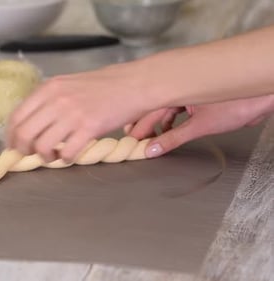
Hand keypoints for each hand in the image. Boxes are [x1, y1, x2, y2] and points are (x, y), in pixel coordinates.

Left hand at [6, 63, 152, 162]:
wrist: (134, 83)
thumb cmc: (103, 85)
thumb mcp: (68, 84)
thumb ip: (49, 100)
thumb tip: (31, 123)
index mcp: (48, 88)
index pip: (17, 116)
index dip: (11, 135)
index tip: (13, 145)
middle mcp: (56, 100)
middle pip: (24, 133)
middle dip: (23, 149)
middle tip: (30, 155)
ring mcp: (72, 114)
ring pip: (42, 146)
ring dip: (44, 156)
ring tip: (52, 156)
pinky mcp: (89, 128)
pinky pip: (66, 152)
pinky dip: (64, 159)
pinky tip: (69, 156)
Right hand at [125, 94, 273, 157]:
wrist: (263, 96)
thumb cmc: (238, 103)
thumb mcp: (201, 126)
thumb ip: (174, 139)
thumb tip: (154, 149)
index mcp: (176, 90)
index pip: (149, 111)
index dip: (138, 128)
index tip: (130, 142)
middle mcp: (179, 89)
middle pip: (152, 109)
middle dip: (142, 126)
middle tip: (134, 141)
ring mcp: (186, 93)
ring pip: (162, 110)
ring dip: (155, 125)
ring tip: (150, 140)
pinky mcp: (194, 98)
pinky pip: (174, 110)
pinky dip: (168, 122)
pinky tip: (166, 131)